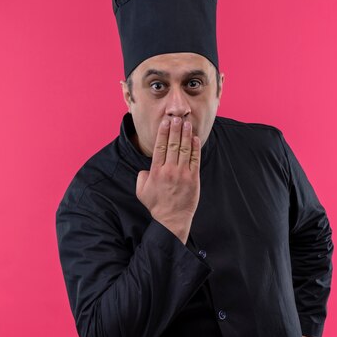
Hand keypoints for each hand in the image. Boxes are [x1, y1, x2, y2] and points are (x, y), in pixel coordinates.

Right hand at [136, 117, 200, 243]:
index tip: (165, 122)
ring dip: (186, 135)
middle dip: (175, 129)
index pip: (160, 147)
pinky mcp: (193, 178)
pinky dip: (195, 148)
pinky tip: (195, 138)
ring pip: (184, 149)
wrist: (172, 219)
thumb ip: (141, 176)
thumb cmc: (156, 205)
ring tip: (186, 123)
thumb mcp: (141, 190)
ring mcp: (182, 174)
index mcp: (155, 171)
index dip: (163, 132)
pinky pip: (195, 159)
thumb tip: (146, 168)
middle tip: (177, 118)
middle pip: (173, 144)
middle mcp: (169, 170)